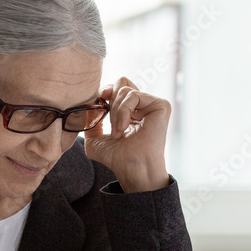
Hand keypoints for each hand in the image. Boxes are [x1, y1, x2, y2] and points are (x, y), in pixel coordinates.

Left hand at [83, 77, 170, 192]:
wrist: (131, 168)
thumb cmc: (117, 158)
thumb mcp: (94, 139)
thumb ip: (90, 120)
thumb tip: (90, 104)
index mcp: (130, 111)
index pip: (116, 88)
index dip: (105, 93)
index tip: (98, 106)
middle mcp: (142, 106)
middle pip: (121, 81)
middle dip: (109, 99)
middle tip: (108, 121)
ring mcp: (152, 105)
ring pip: (124, 89)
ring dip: (115, 112)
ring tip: (117, 132)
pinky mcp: (160, 105)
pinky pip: (133, 95)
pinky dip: (124, 110)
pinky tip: (124, 127)